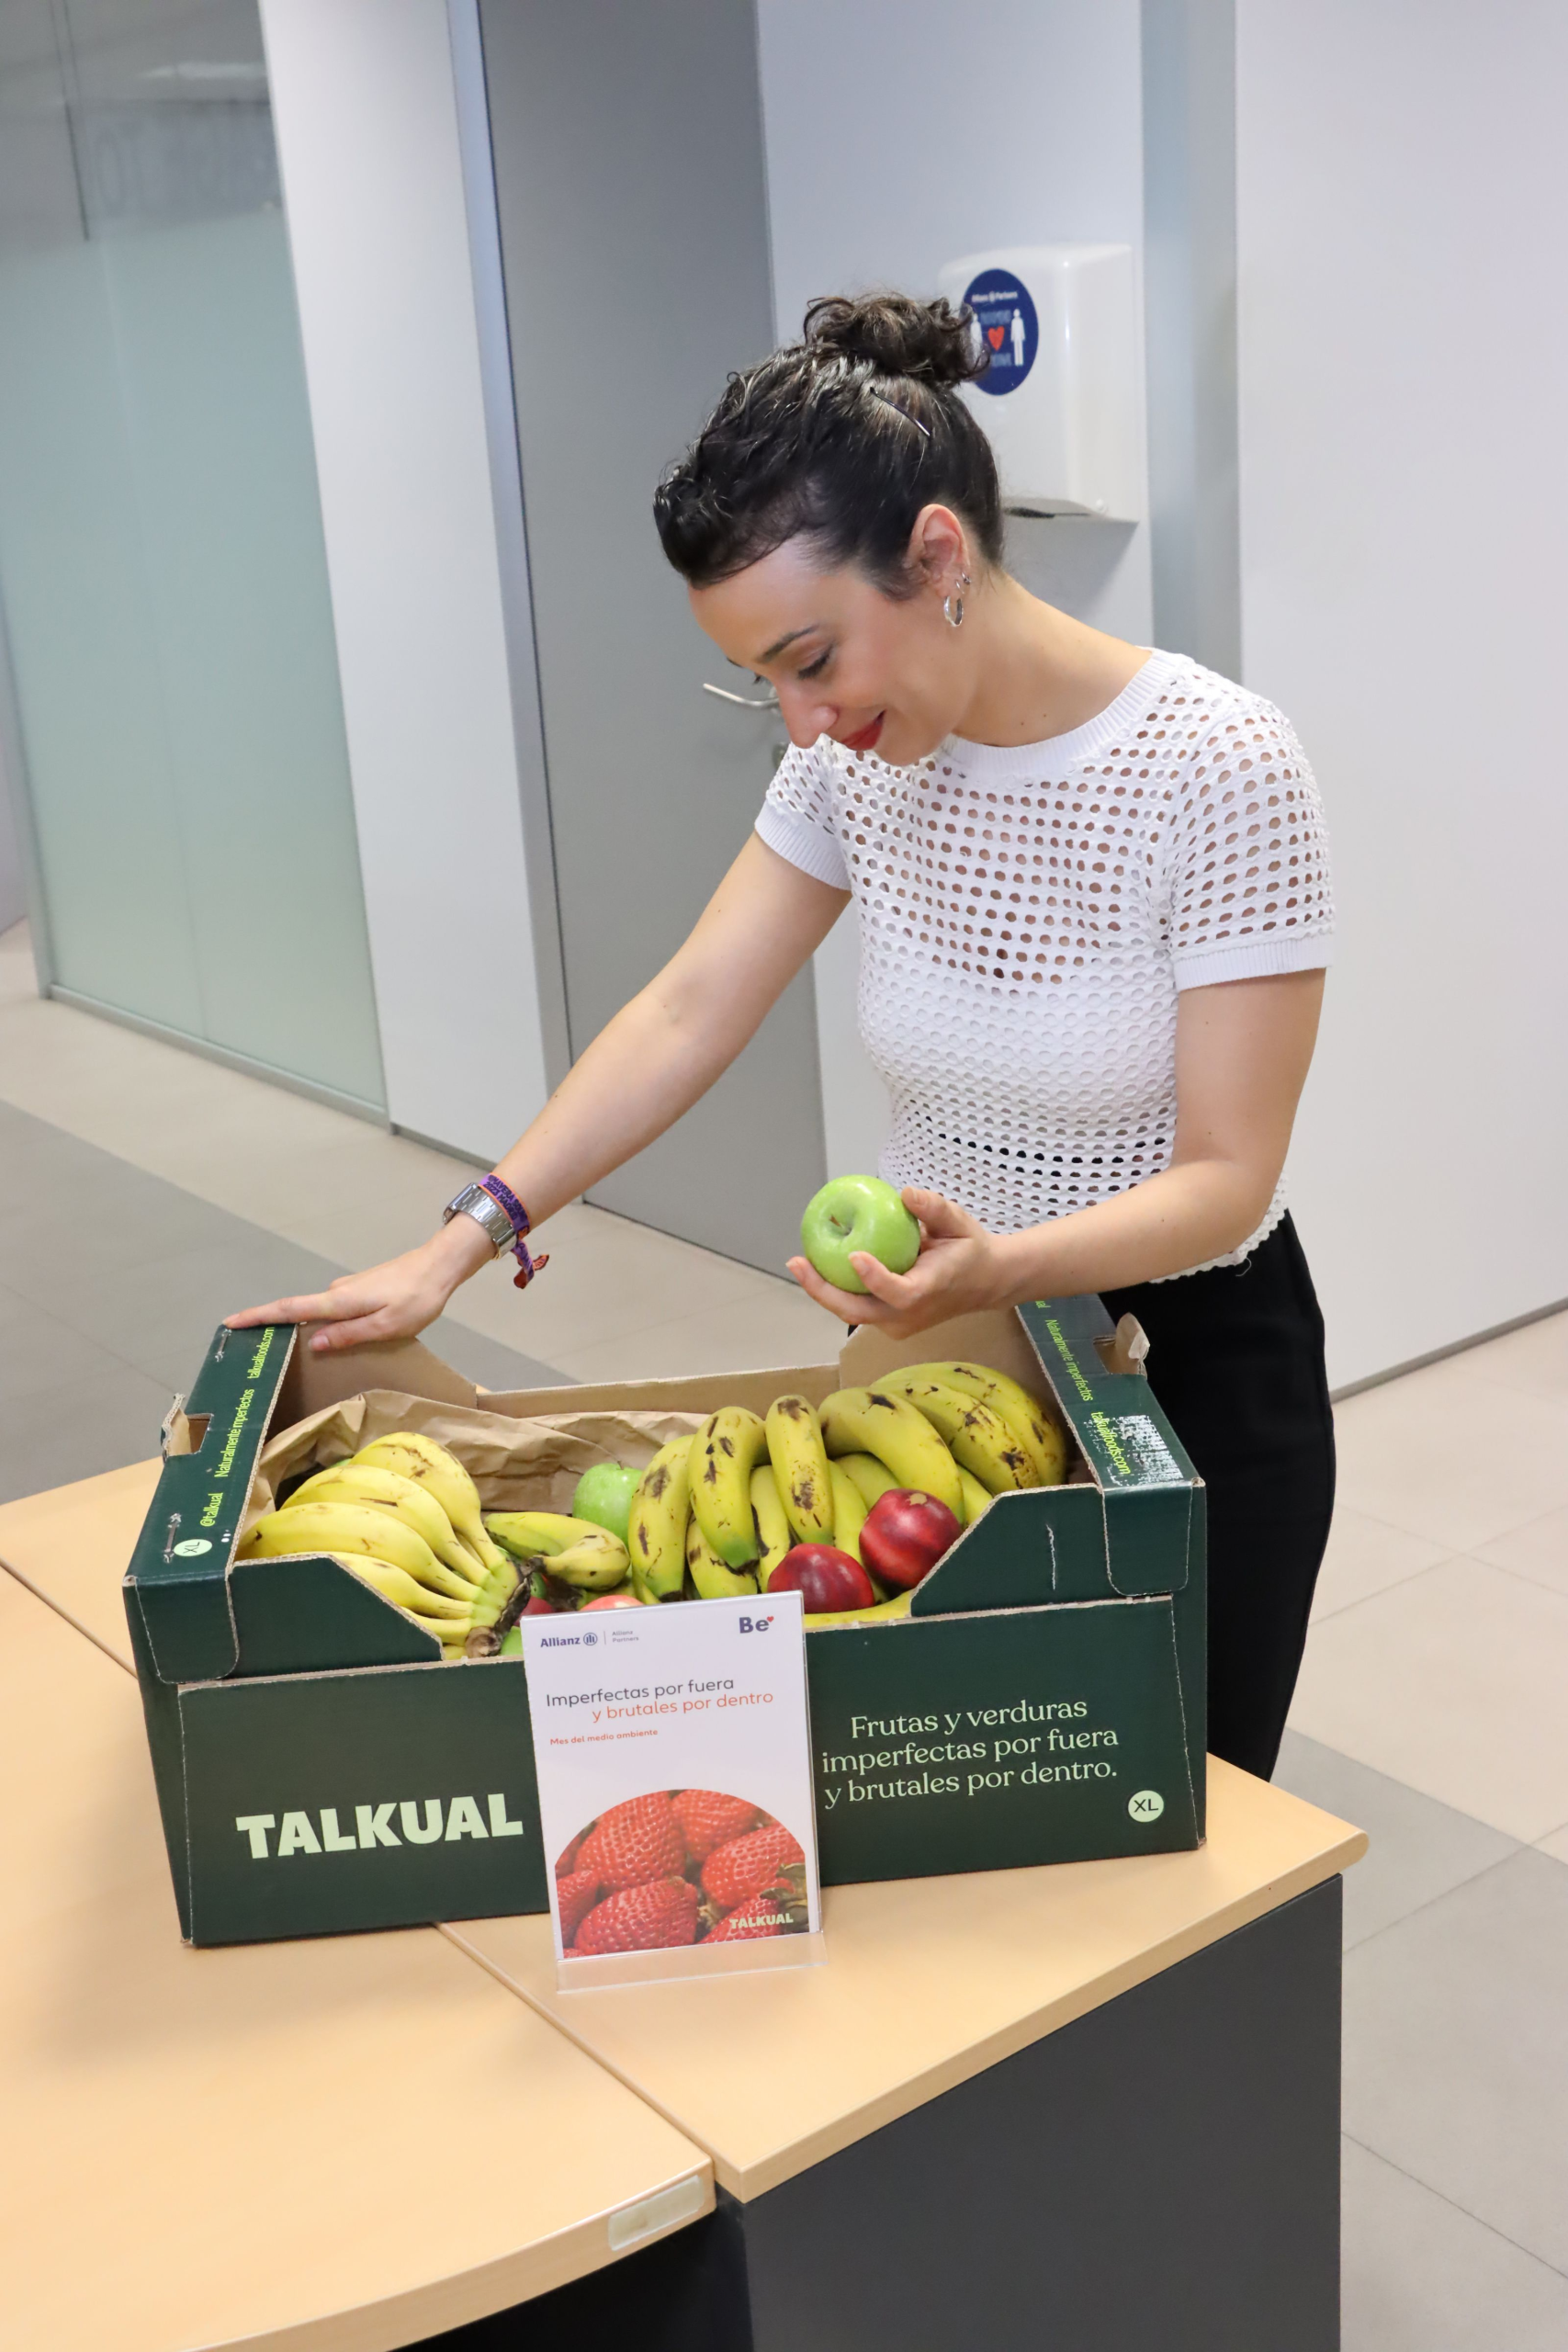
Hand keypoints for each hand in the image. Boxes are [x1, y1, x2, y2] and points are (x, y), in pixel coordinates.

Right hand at [224, 1223, 488, 1354]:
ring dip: (305, 1330)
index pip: (290, 1309)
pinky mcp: (359, 1290)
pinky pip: (334, 1311)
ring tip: (290, 1356)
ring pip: (319, 1314)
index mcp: (340, 1301)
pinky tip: (331, 1341)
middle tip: (255, 1352)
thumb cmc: (417, 1298)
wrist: (439, 1266)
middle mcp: (337, 1292)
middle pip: (299, 1312)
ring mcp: (347, 1289)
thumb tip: (314, 1343)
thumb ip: (350, 1335)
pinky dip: (325, 1324)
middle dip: (275, 1328)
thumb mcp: (387, 1326)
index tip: (231, 1322)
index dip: (259, 1316)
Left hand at [786, 1187, 1019, 1338]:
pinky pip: (857, 1309)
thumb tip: (905, 1193)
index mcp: (930, 1290)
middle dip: (822, 1291)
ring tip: (799, 1263)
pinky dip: (836, 1290)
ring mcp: (898, 1323)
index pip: (900, 1293)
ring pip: (852, 1313)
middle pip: (859, 1312)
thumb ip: (935, 1208)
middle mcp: (911, 1314)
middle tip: (797, 1262)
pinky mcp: (889, 1322)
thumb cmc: (969, 1248)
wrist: (985, 1282)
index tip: (854, 1256)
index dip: (876, 1279)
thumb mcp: (959, 1222)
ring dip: (822, 1291)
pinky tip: (817, 1266)